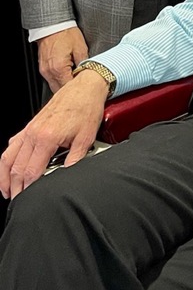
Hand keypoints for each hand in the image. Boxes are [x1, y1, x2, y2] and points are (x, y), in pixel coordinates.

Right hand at [0, 68, 109, 198]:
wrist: (85, 88)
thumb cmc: (86, 108)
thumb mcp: (86, 138)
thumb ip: (75, 160)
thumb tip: (68, 176)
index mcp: (47, 138)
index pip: (31, 172)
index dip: (28, 190)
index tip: (28, 200)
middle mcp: (34, 133)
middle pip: (17, 168)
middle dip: (15, 188)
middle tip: (17, 202)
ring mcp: (30, 128)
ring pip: (9, 157)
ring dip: (6, 176)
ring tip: (7, 190)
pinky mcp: (30, 125)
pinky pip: (13, 145)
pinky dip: (8, 159)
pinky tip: (10, 167)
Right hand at [37, 27, 88, 91]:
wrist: (52, 25)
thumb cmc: (65, 33)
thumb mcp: (80, 47)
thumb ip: (84, 63)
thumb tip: (88, 73)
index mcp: (59, 68)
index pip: (69, 87)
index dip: (78, 88)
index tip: (86, 86)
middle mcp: (49, 72)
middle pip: (60, 90)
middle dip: (71, 89)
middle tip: (81, 85)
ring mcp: (44, 71)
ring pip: (54, 86)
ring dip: (64, 85)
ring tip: (75, 79)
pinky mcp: (43, 68)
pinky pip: (51, 79)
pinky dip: (59, 80)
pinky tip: (67, 74)